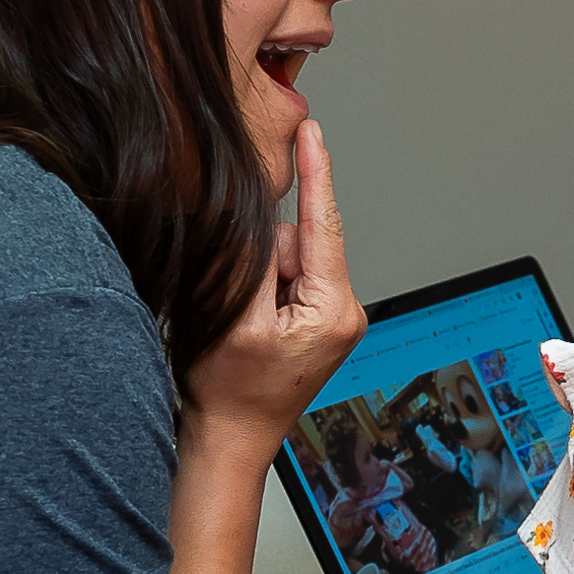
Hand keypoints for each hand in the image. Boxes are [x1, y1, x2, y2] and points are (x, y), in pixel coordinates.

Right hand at [186, 118, 359, 441]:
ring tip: (245, 326)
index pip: (322, 225)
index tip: (312, 131)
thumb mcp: (234, 318)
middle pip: (298, 242)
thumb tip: (260, 216)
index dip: (315, 173)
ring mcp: (332, 318)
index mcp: (333, 308)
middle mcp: (344, 311)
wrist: (229, 441)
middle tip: (239, 306)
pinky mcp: (316, 323)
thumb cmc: (229, 394)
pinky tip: (251, 326)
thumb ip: (252, 260)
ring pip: (288, 260)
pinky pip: (286, 281)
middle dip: (263, 258)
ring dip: (259, 278)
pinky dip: (262, 291)